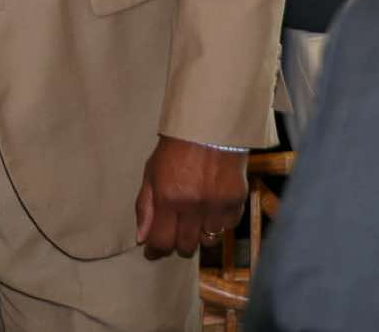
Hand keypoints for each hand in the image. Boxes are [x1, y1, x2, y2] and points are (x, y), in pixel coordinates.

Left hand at [134, 135, 246, 258]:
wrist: (210, 126)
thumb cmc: (176, 147)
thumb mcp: (152, 172)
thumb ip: (145, 206)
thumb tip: (141, 237)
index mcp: (168, 197)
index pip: (161, 241)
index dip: (155, 250)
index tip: (153, 251)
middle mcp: (193, 205)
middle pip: (186, 247)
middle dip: (177, 244)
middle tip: (175, 232)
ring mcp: (217, 204)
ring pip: (208, 241)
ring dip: (200, 235)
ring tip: (195, 219)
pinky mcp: (236, 201)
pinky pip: (227, 227)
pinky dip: (219, 223)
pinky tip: (213, 208)